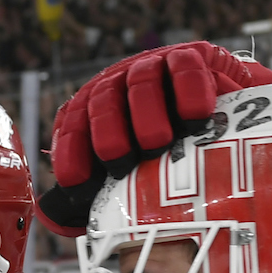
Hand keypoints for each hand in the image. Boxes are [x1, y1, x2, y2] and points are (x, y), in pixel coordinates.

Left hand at [40, 40, 271, 228]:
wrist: (220, 113)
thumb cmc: (166, 151)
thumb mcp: (131, 170)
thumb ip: (94, 191)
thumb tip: (51, 215)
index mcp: (95, 109)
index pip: (74, 125)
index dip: (71, 151)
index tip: (75, 181)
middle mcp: (119, 84)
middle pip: (103, 101)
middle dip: (107, 133)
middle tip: (120, 160)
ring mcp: (154, 66)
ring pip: (141, 82)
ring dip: (146, 113)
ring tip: (158, 141)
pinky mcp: (191, 56)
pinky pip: (185, 66)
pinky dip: (189, 89)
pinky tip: (195, 116)